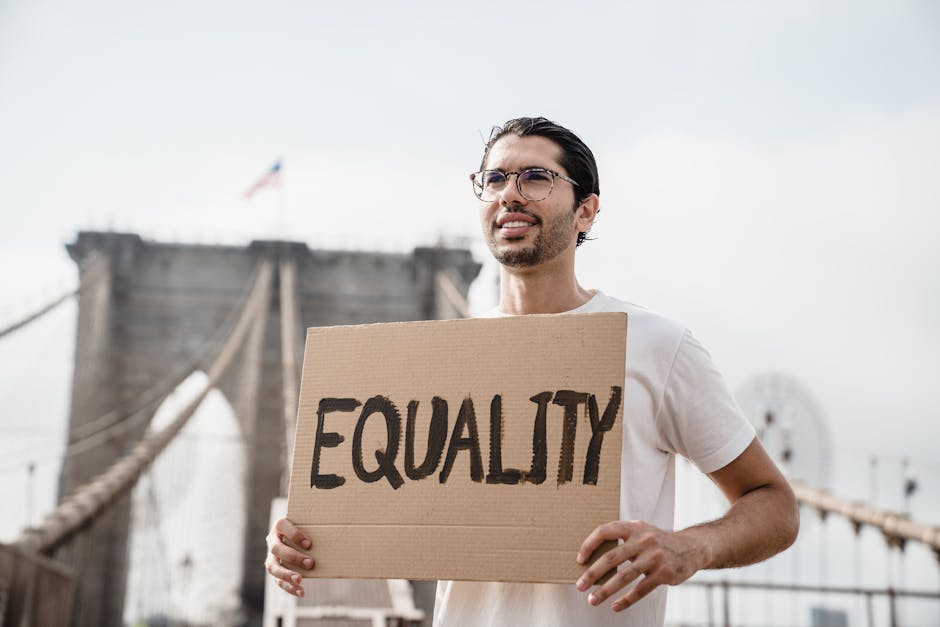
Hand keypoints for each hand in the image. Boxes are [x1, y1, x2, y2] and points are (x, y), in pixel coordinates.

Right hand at [264, 517, 314, 597]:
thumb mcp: (309, 521)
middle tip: (310, 563)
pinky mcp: (275, 570)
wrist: (295, 535)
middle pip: (277, 549)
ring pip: (273, 567)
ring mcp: (271, 556)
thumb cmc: (306, 527)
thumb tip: (339, 519)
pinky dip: (289, 587)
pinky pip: (278, 581)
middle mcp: (272, 541)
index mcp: (280, 526)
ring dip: (287, 575)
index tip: (309, 544)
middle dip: (293, 557)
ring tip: (300, 580)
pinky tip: (301, 592)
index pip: (283, 527)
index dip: (295, 535)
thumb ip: (317, 521)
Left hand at [575, 520, 706, 611]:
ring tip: (593, 600)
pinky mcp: (664, 573)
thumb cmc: (658, 542)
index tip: (580, 559)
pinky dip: (626, 600)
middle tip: (579, 585)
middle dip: (592, 573)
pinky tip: (615, 606)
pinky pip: (641, 590)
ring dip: (605, 590)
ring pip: (624, 576)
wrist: (692, 548)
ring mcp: (654, 557)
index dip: (589, 544)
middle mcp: (643, 540)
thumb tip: (594, 557)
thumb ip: (622, 539)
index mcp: (634, 527)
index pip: (605, 531)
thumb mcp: (642, 531)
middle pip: (611, 557)